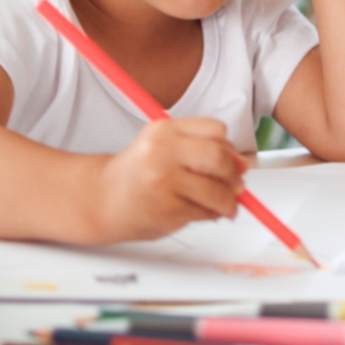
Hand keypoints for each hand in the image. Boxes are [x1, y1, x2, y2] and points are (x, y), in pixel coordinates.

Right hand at [92, 117, 242, 241]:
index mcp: (164, 129)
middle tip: (236, 187)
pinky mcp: (165, 209)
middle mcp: (162, 151)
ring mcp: (163, 181)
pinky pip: (203, 212)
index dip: (229, 148)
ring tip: (224, 206)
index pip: (216, 130)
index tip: (233, 162)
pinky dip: (210, 215)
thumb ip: (200, 149)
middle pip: (218, 157)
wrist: (102, 200)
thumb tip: (242, 164)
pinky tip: (200, 213)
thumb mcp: (164, 148)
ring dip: (228, 202)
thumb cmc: (137, 173)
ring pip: (216, 190)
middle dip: (233, 175)